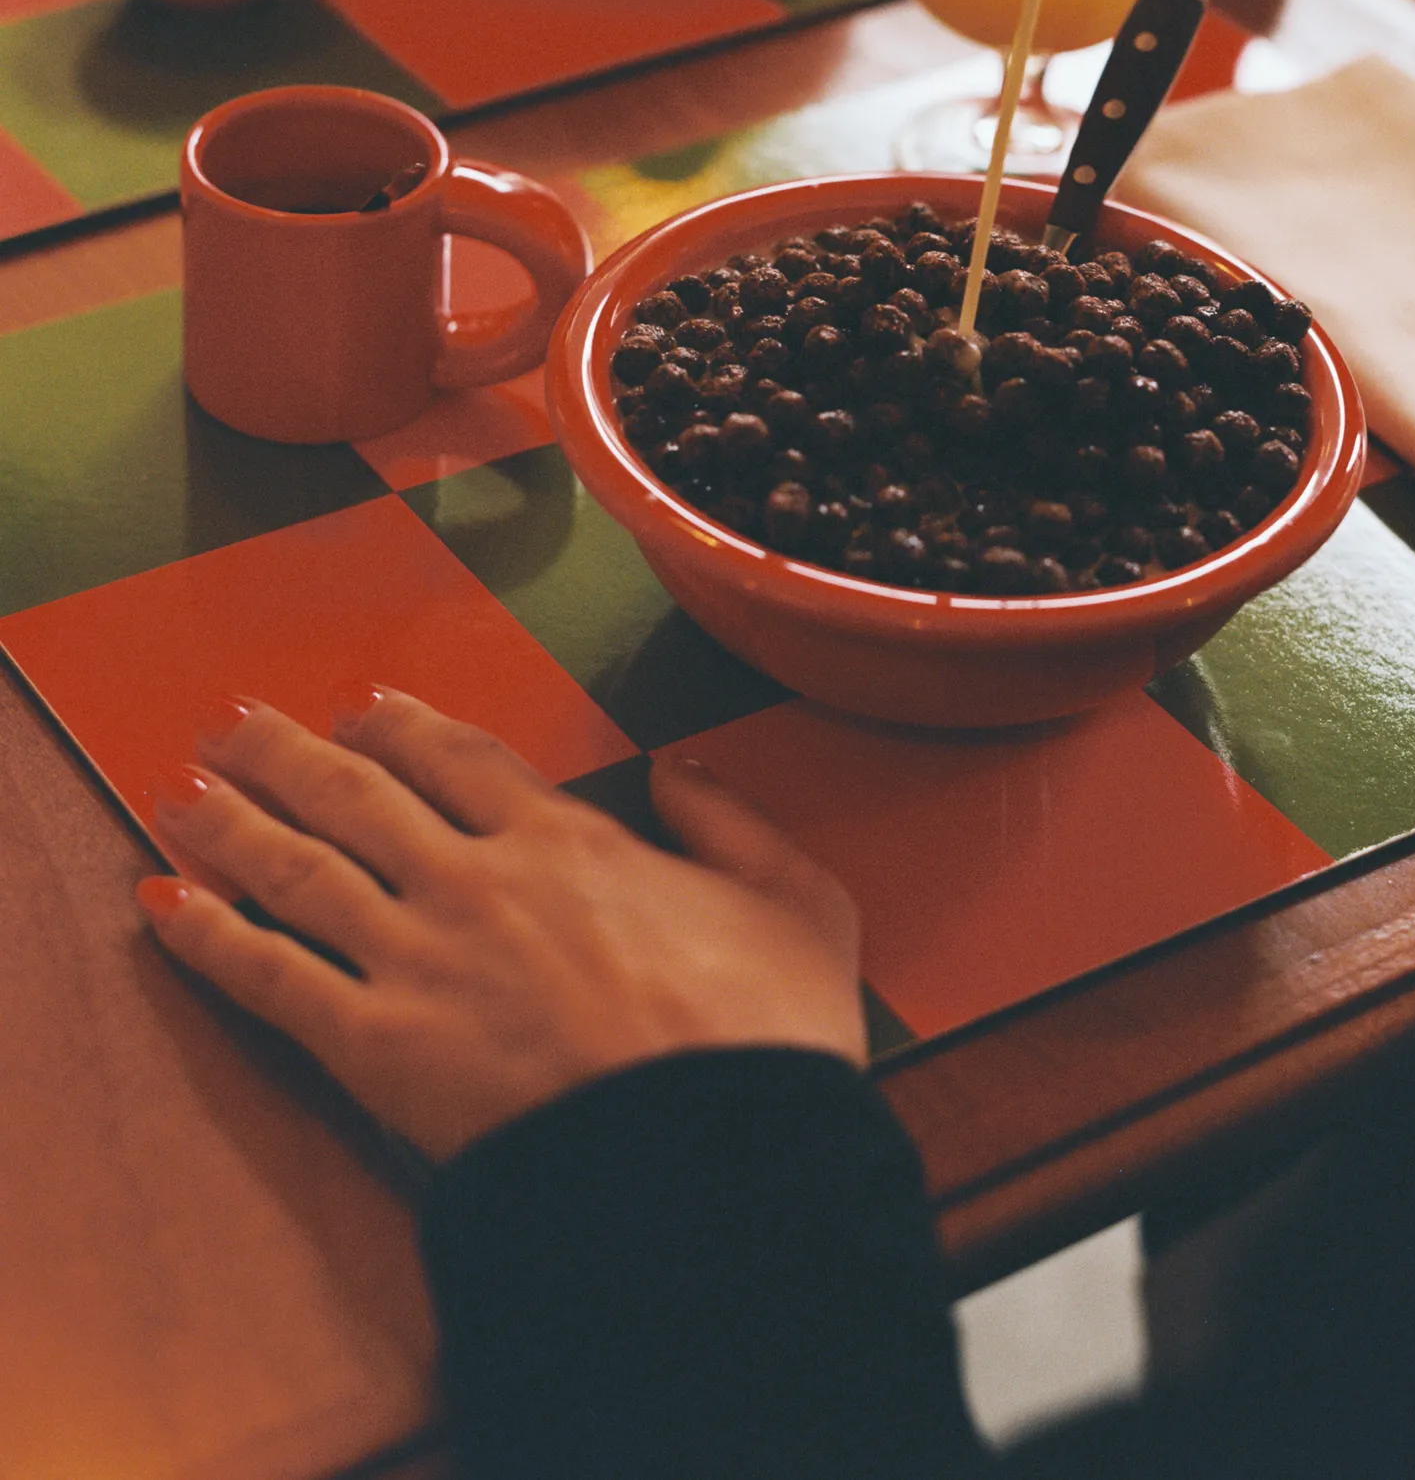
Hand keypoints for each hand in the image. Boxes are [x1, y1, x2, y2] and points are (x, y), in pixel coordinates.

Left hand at [137, 691, 864, 1161]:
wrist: (710, 1156)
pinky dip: (210, 936)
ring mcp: (420, 957)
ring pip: (299, 867)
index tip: (362, 709)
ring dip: (231, 820)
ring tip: (182, 788)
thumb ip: (735, 822)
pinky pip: (271, 977)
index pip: (458, 758)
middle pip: (357, 792)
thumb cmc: (763, 1034)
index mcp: (569, 838)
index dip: (400, 726)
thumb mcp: (797, 900)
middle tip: (234, 724)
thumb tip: (684, 769)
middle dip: (285, 751)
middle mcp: (477, 878)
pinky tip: (165, 905)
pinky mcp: (377, 1047)